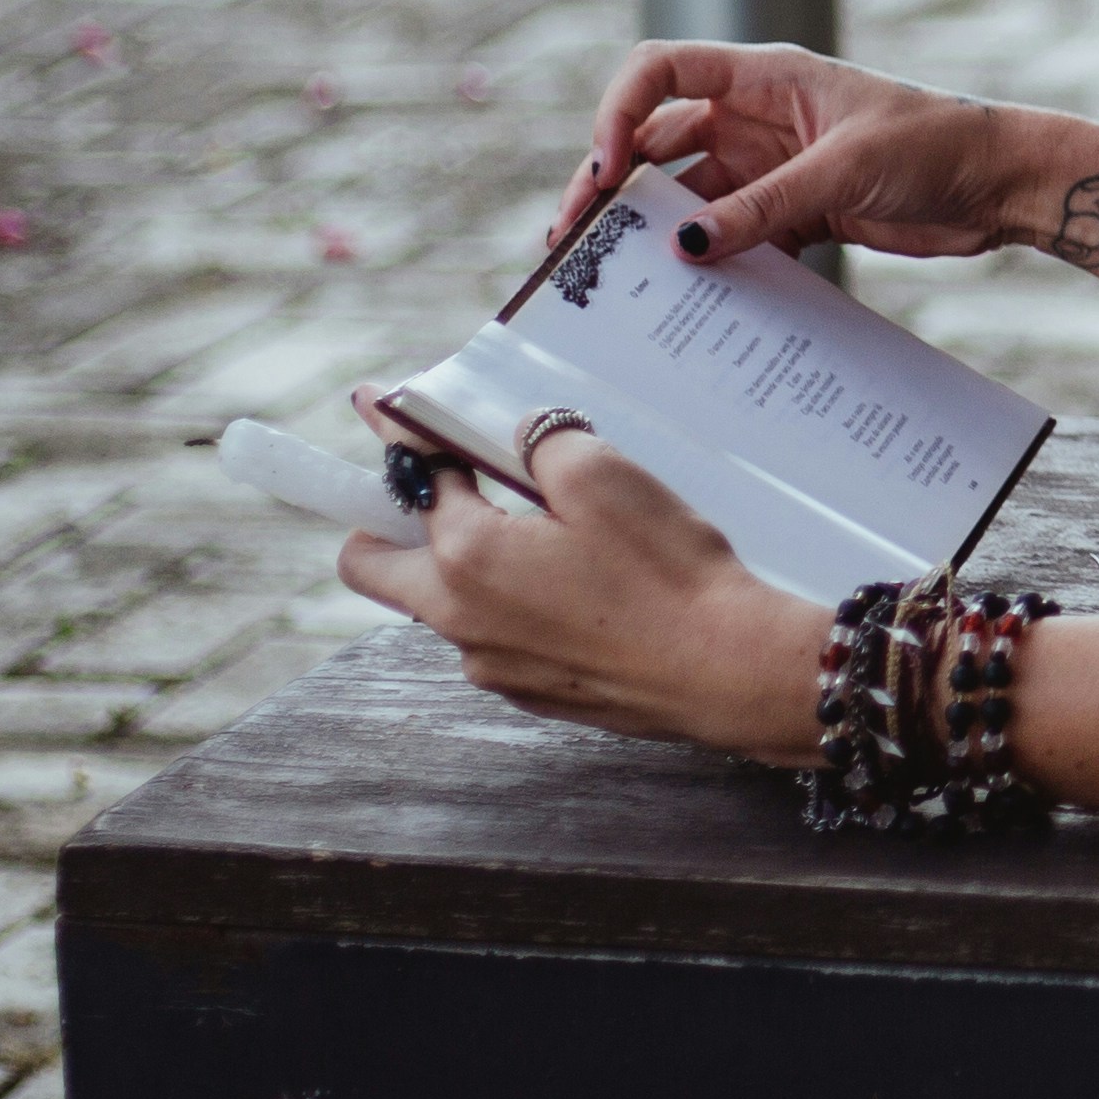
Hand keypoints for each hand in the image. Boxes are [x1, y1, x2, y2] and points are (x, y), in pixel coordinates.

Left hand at [339, 429, 823, 761]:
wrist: (725, 671)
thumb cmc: (667, 575)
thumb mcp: (608, 478)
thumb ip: (545, 443)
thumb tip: (521, 436)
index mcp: (467, 555)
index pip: (409, 483)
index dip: (405, 440)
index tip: (383, 407)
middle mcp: (459, 618)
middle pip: (373, 565)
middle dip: (391, 519)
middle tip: (443, 488)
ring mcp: (490, 663)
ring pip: (440, 604)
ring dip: (463, 564)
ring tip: (542, 538)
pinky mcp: (529, 692)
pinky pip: (492, 637)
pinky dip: (512, 605)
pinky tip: (580, 590)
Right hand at [554, 42, 1032, 262]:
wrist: (1001, 184)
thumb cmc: (936, 145)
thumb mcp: (844, 170)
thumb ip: (763, 207)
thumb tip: (684, 246)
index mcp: (764, 76)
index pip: (661, 71)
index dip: (619, 111)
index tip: (607, 169)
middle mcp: (757, 116)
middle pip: (657, 141)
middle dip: (611, 185)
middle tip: (572, 237)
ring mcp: (772, 166)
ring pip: (688, 195)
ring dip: (651, 230)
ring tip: (610, 275)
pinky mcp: (794, 212)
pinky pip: (730, 234)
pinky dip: (705, 260)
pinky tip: (680, 295)